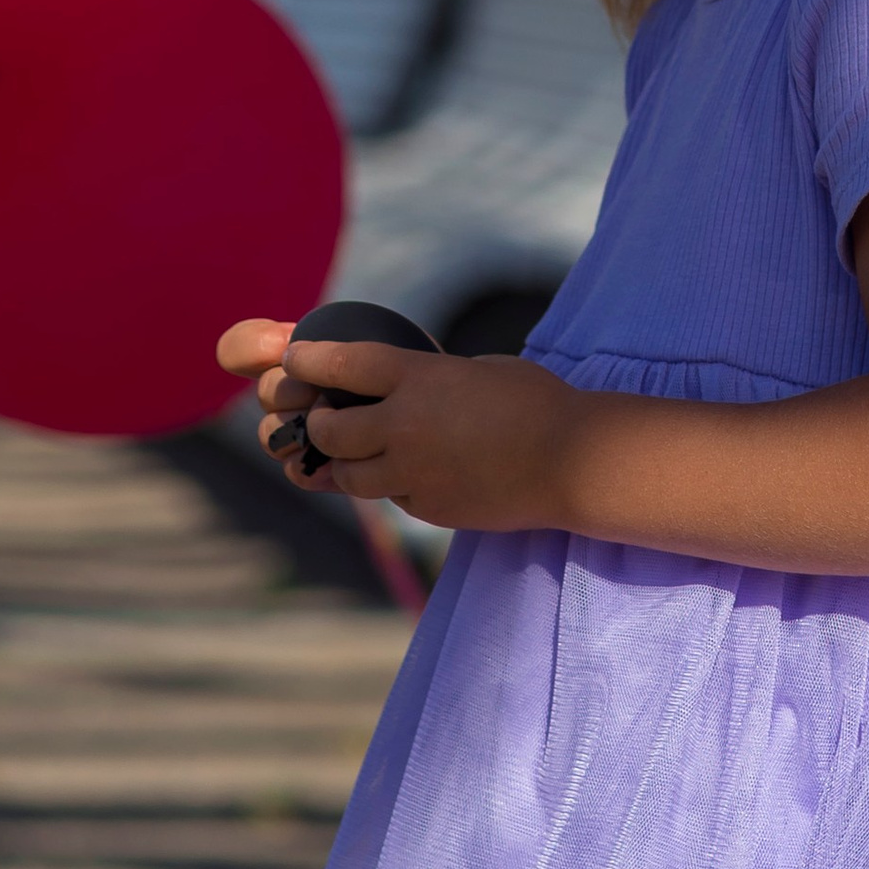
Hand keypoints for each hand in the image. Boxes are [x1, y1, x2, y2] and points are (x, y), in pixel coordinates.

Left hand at [217, 320, 579, 531]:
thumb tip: (403, 388)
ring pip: (350, 476)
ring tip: (353, 455)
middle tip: (323, 419)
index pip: (342, 365)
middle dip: (318, 424)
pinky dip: (392, 486)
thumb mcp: (476, 370)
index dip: (311, 362)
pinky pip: (393, 497)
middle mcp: (406, 427)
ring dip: (344, 463)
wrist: (572, 462)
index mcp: (419, 379)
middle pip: (329, 430)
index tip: (296, 359)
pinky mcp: (428, 508)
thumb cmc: (535, 402)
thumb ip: (431, 379)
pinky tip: (412, 475)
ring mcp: (414, 474)